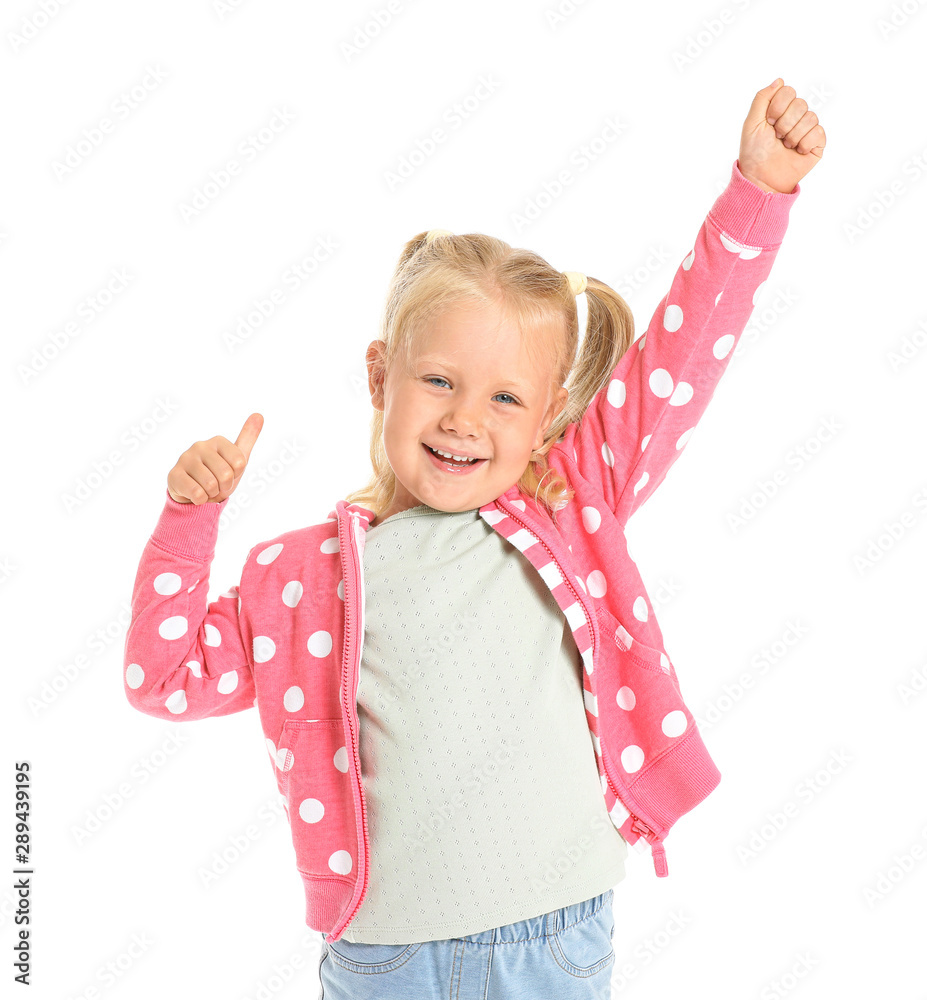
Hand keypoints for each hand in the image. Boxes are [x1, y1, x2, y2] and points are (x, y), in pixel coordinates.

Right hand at [167, 412, 263, 503]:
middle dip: (224, 486)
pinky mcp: (174, 474)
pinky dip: (200, 500)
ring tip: (205, 489)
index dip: (236, 475)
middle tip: (217, 485)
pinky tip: (194, 494)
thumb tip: (259, 415)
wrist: (195, 495)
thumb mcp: (237, 459)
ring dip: (211, 494)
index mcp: (218, 441)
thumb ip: (248, 438)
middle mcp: (200, 445)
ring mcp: (185, 458)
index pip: (239, 463)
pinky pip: (197, 493)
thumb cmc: (218, 476)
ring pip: (210, 484)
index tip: (229, 474)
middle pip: (225, 474)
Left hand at [738, 78, 825, 193]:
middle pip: (800, 103)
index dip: (777, 107)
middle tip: (776, 137)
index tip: (768, 122)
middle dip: (784, 123)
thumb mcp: (751, 123)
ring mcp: (807, 129)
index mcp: (780, 109)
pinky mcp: (817, 143)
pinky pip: (818, 132)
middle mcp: (795, 117)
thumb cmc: (754, 153)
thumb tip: (779, 80)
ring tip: (785, 146)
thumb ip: (762, 98)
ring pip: (810, 118)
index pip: (788, 91)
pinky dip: (805, 143)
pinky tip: (797, 152)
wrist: (762, 178)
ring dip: (793, 135)